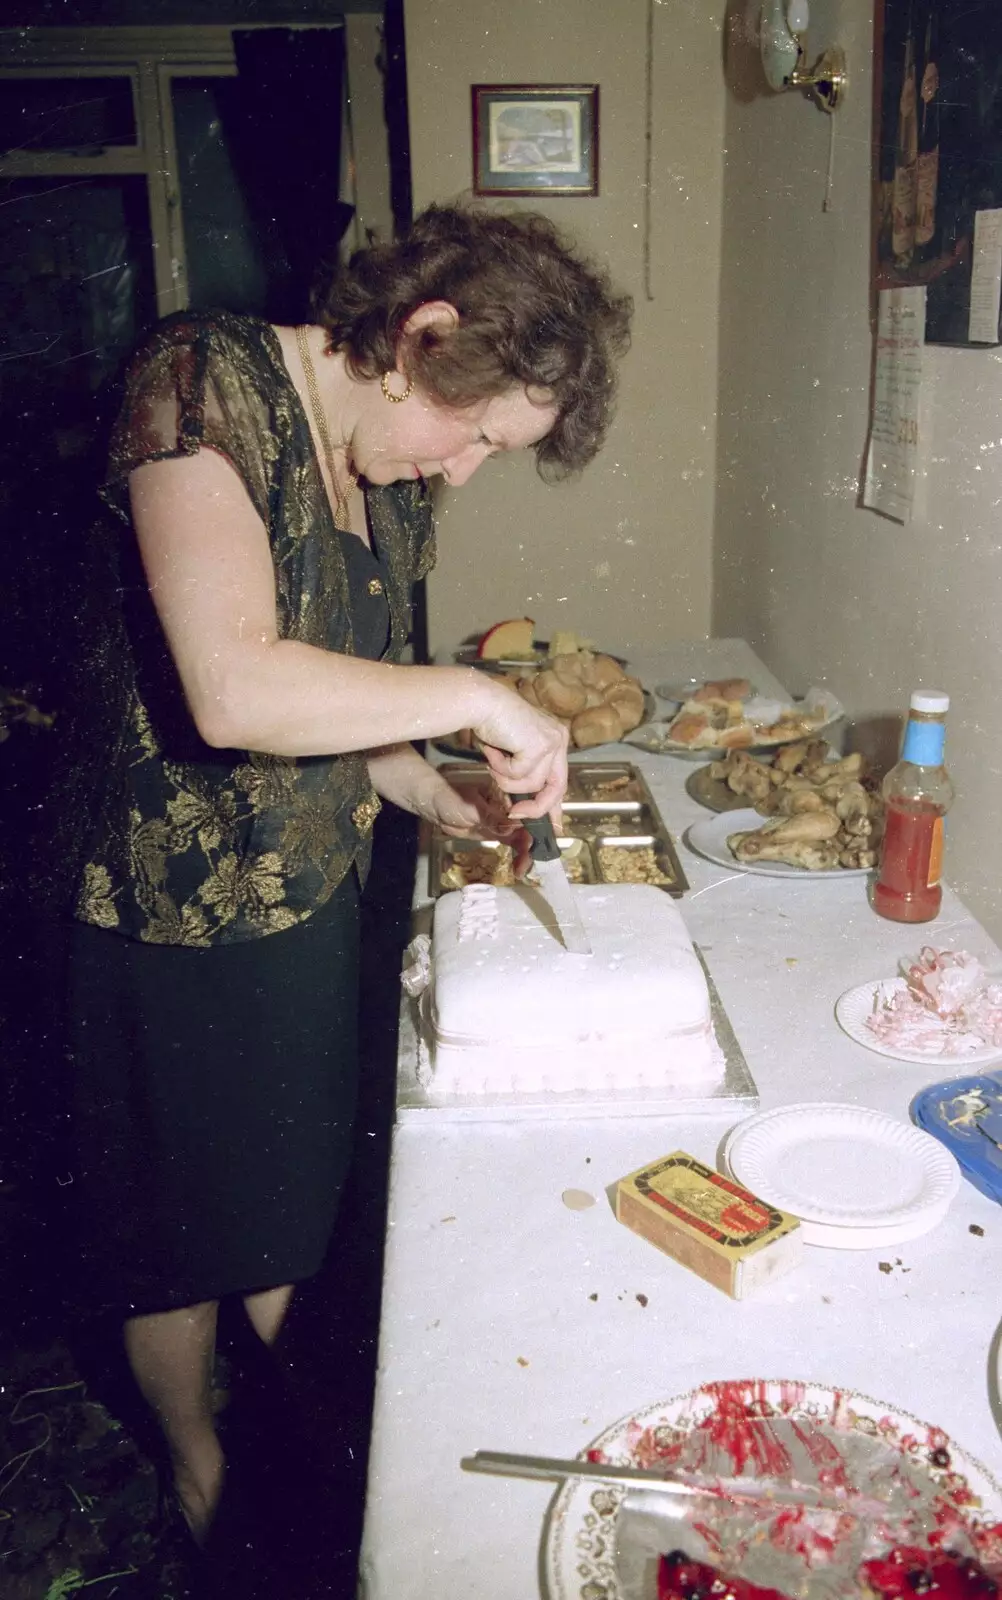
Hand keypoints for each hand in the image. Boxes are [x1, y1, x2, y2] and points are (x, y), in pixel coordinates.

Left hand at [430, 777, 533, 876]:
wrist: (436, 807)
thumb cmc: (452, 798)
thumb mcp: (473, 809)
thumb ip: (492, 819)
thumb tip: (513, 828)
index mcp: (510, 793)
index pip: (530, 807)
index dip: (539, 823)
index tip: (535, 841)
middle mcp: (514, 806)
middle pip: (532, 825)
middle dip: (534, 844)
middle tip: (528, 861)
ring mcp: (507, 821)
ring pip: (524, 838)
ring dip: (527, 854)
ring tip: (522, 869)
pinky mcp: (500, 833)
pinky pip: (514, 844)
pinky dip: (518, 856)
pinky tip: (518, 868)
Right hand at [469, 679, 568, 828]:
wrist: (481, 702)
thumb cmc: (491, 724)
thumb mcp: (511, 756)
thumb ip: (522, 778)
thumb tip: (521, 809)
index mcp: (555, 740)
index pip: (560, 780)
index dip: (554, 805)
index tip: (552, 826)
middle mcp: (558, 739)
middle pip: (557, 788)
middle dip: (536, 807)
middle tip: (514, 813)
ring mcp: (552, 742)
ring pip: (532, 784)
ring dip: (506, 780)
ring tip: (493, 761)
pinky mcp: (540, 745)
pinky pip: (519, 775)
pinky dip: (501, 769)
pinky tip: (494, 751)